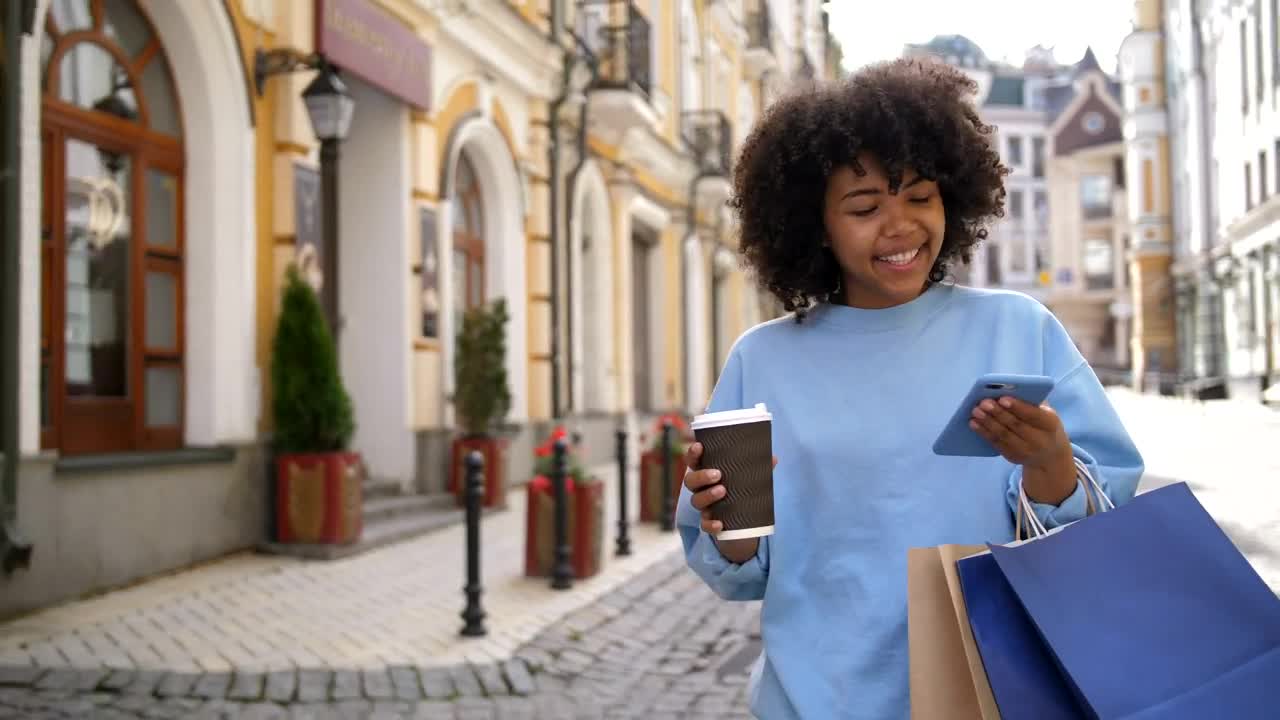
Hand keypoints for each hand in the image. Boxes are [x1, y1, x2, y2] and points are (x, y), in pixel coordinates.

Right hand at [683, 441, 777, 562]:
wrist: (743, 523)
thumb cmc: (741, 491)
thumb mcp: (749, 479)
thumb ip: (758, 468)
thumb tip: (773, 458)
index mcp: (707, 472)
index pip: (694, 461)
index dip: (693, 453)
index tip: (699, 446)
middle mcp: (701, 488)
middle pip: (690, 481)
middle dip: (701, 476)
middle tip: (718, 474)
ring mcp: (704, 506)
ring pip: (696, 500)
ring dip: (707, 495)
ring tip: (723, 491)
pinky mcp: (709, 523)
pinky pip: (704, 525)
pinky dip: (710, 524)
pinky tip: (720, 524)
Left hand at [970, 396, 1076, 503]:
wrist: (1049, 455)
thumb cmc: (1043, 424)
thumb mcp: (1045, 412)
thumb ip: (1031, 401)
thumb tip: (1006, 388)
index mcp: (1050, 424)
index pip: (1033, 415)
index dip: (1017, 407)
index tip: (1002, 398)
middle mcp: (1040, 440)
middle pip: (1016, 425)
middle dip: (998, 413)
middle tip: (983, 403)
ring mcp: (1026, 451)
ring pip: (1003, 435)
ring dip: (987, 422)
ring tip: (975, 411)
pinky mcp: (1013, 457)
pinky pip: (996, 443)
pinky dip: (983, 433)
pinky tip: (973, 423)